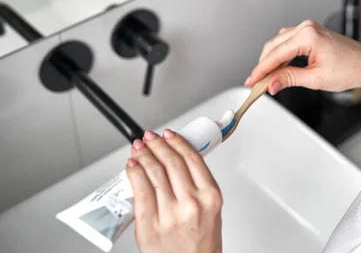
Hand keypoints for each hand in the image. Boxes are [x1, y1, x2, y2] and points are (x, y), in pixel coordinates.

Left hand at [126, 129, 222, 252]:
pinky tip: (133, 166)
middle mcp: (191, 203)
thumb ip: (198, 187)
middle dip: (158, 144)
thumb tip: (178, 163)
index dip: (178, 141)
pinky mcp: (149, 225)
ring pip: (154, 173)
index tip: (170, 134)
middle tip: (151, 137)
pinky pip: (140, 191)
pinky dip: (135, 174)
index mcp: (210, 197)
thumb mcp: (212, 211)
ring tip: (139, 147)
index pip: (192, 158)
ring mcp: (169, 214)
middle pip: (171, 162)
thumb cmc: (202, 246)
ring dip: (144, 155)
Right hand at [246, 20, 360, 94]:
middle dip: (264, 66)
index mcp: (309, 35)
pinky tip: (279, 69)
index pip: (276, 54)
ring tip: (266, 79)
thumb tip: (271, 84)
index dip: (261, 70)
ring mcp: (308, 28)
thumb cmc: (350, 69)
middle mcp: (307, 27)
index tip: (251, 82)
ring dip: (271, 60)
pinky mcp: (310, 33)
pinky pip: (288, 42)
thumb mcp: (316, 78)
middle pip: (274, 46)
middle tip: (256, 84)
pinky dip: (281, 55)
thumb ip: (290, 79)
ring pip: (279, 43)